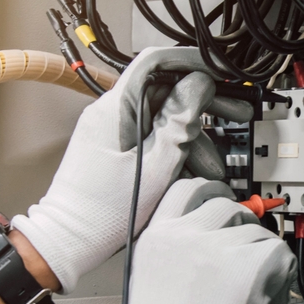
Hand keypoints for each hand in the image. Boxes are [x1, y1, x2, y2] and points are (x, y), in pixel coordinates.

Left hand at [11, 47, 252, 292]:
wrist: (68, 242)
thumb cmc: (101, 213)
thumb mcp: (153, 168)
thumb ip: (178, 123)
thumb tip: (198, 85)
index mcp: (114, 109)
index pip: (154, 62)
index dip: (191, 61)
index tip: (219, 71)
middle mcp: (111, 114)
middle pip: (165, 91)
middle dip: (203, 104)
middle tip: (235, 112)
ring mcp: (113, 131)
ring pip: (164, 119)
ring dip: (194, 138)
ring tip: (215, 165)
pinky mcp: (117, 148)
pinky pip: (153, 138)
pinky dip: (176, 152)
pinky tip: (194, 173)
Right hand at [113, 178, 296, 303]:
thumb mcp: (152, 277)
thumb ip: (178, 249)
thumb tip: (216, 236)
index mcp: (157, 236)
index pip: (187, 190)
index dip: (211, 191)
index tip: (223, 198)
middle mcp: (186, 234)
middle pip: (226, 206)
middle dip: (242, 227)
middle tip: (247, 253)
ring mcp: (218, 248)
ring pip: (256, 231)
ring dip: (261, 256)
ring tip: (253, 287)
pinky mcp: (248, 266)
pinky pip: (280, 253)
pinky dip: (282, 273)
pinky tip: (268, 296)